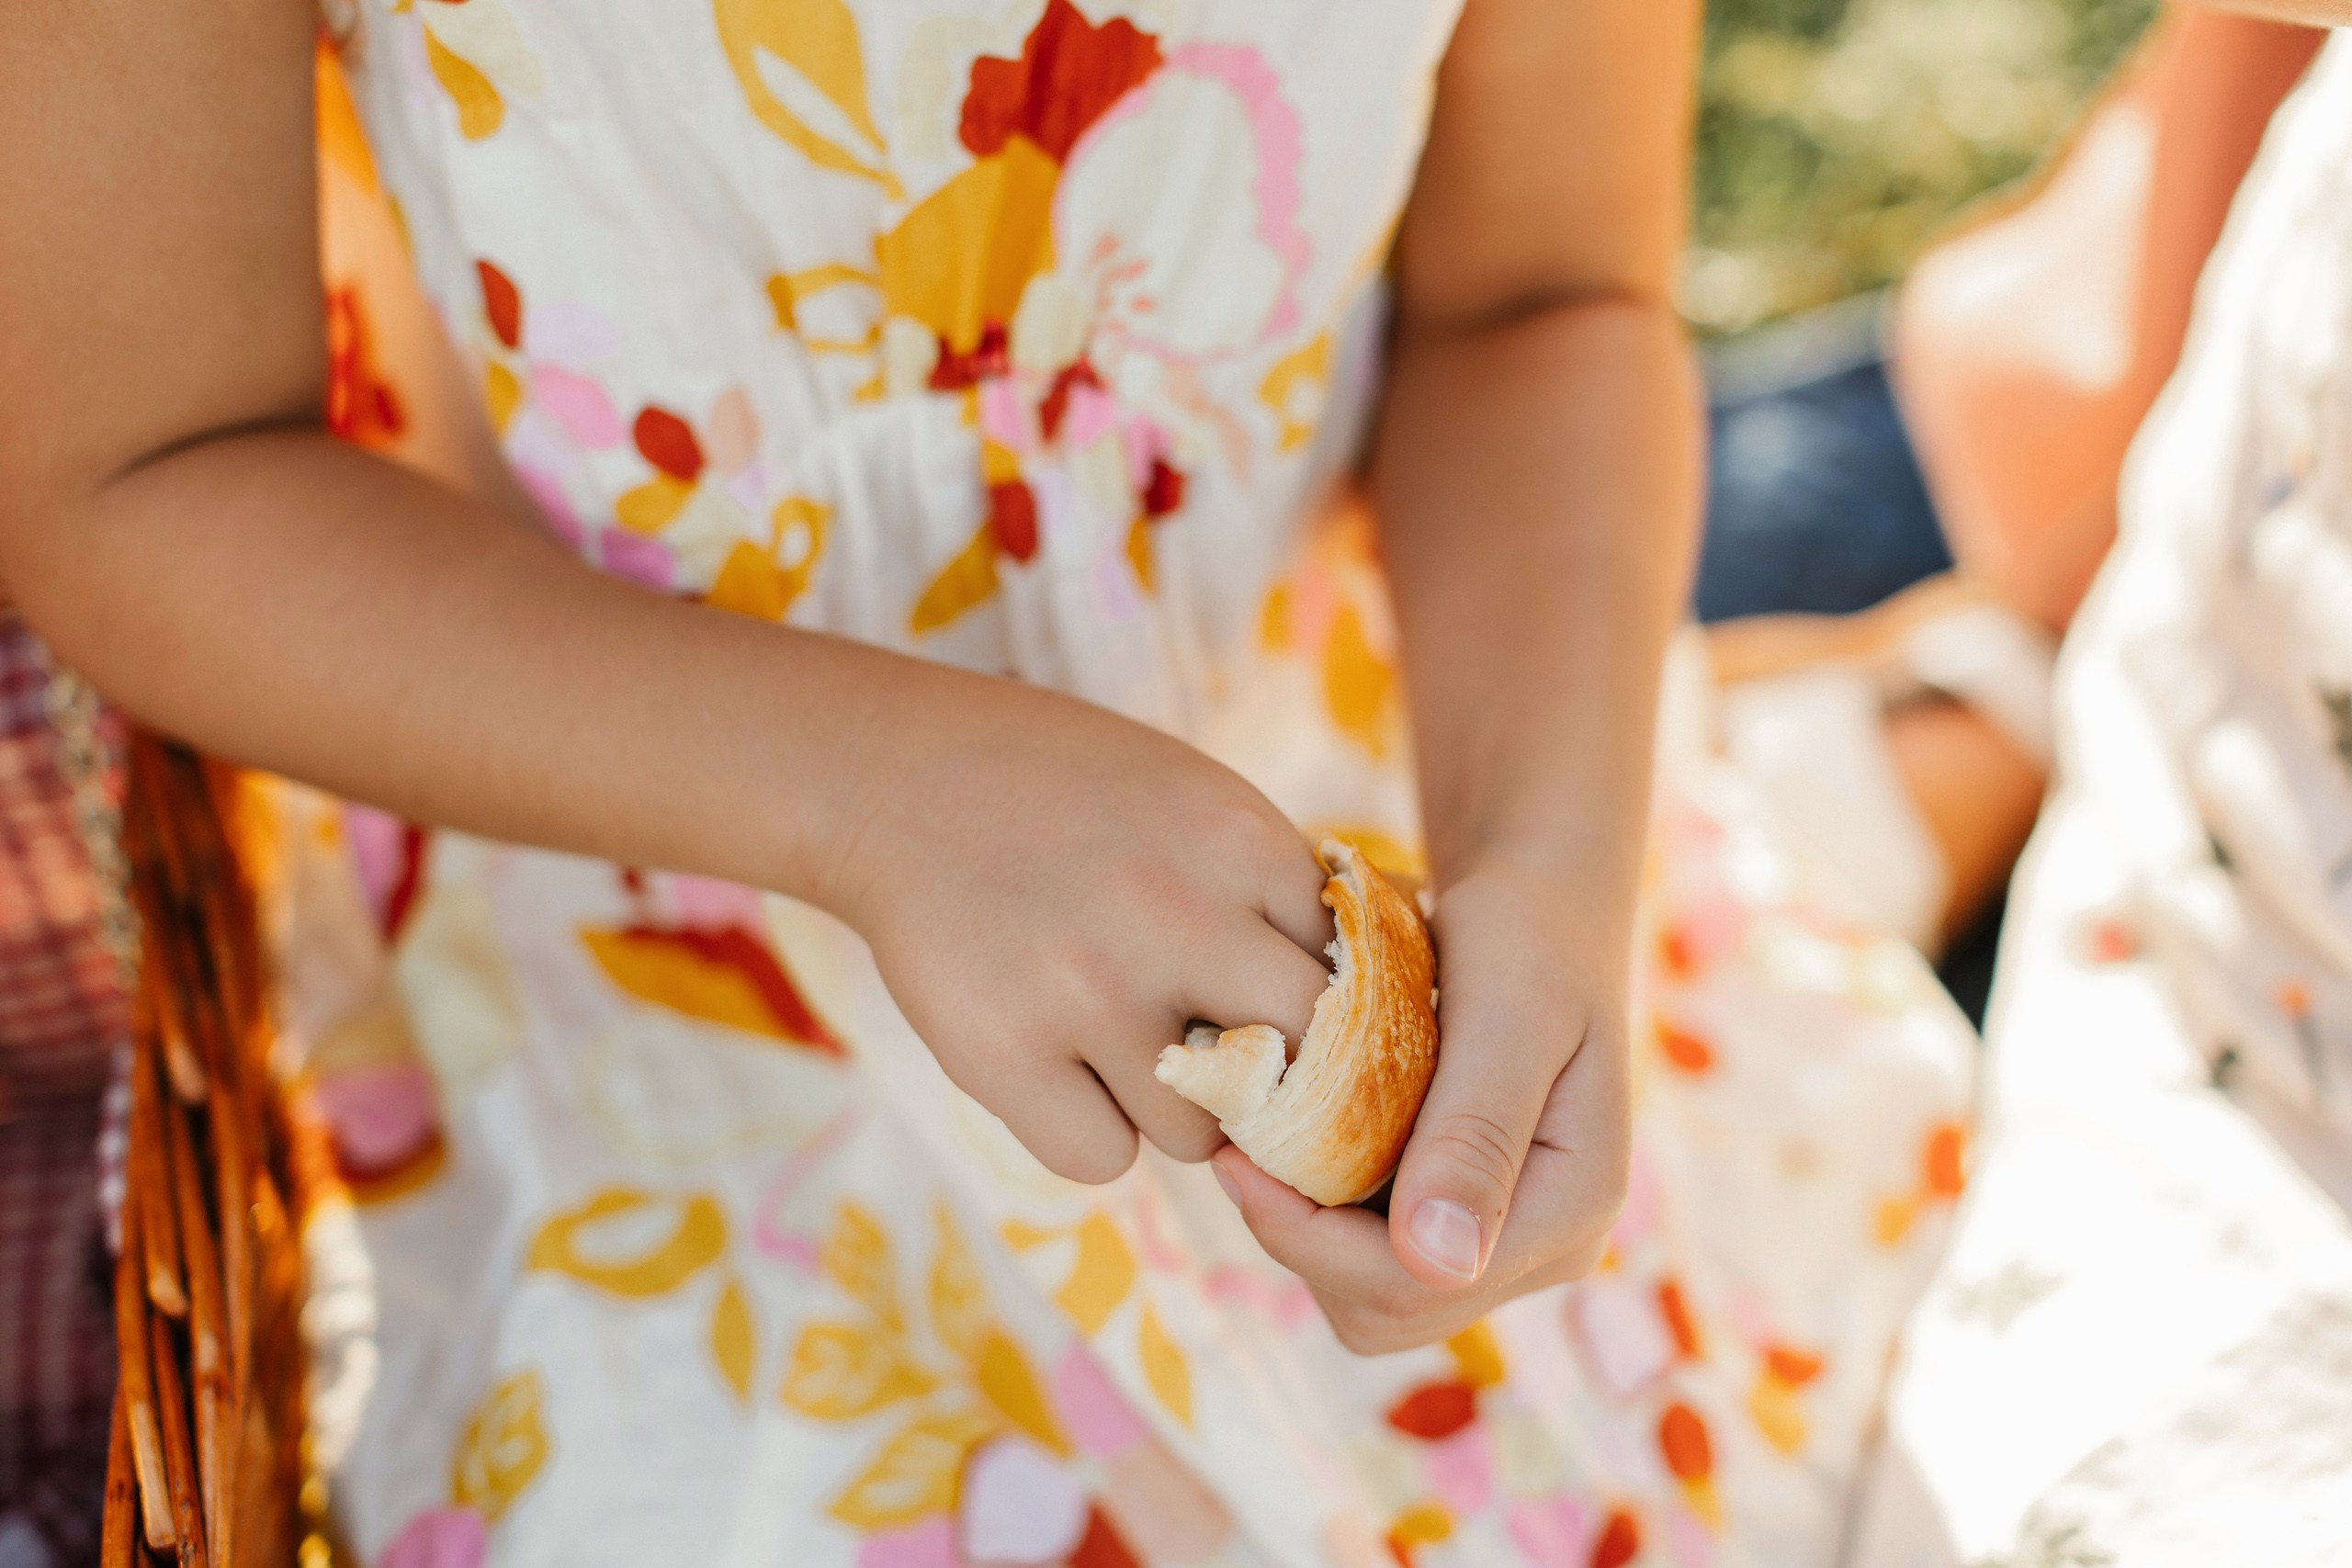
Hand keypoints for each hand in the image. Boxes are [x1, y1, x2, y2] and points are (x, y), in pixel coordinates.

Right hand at [825, 668, 1334, 1183]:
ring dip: (1173, 1111)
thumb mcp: (1202, 804)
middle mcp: (1174, 916)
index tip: (1297, 1024)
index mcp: (1241, 843)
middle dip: (1278, 1084)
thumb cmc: (1074, 798)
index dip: (1332, 1016)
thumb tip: (1390, 1001)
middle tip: (1234, 1067)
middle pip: (1302, 1066)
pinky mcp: (1002, 1053)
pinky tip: (1059, 1062)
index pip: (1356, 980)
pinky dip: (1088, 1129)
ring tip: (1117, 1038)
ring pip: (1200, 1134)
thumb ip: (1282, 894)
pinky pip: (1102, 1157)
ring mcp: (1086, 989)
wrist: (901, 780)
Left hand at [1212, 862, 1629, 1352]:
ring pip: (1367, 1293)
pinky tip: (1300, 1131)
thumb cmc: (1528, 929)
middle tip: (1239, 1144)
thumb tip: (1436, 1262)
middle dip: (1302, 1239)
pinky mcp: (1461, 1215)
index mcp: (1572, 1204)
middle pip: (1387, 1309)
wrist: (1540, 899)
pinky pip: (1369, 1251)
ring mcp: (1503, 1236)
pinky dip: (1321, 1206)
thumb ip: (1475, 1130)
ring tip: (1268, 1134)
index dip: (1310, 1240)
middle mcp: (1545, 1244)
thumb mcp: (1510, 1009)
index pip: (1416, 1285)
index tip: (1235, 1157)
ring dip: (1305, 1226)